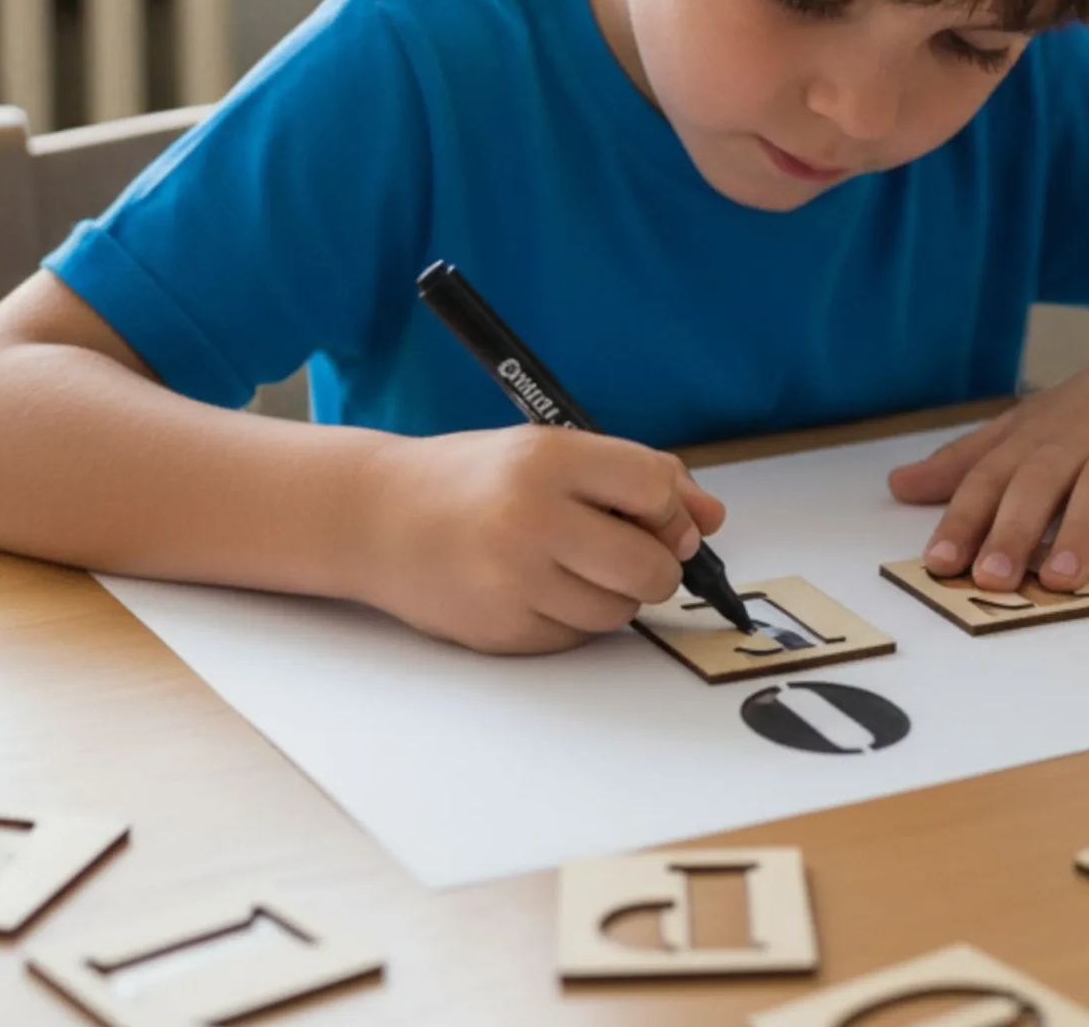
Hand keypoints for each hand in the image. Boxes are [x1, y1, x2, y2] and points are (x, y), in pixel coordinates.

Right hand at [360, 425, 726, 652]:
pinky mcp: (501, 631)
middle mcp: (531, 518)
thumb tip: (710, 517)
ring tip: (572, 563)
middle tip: (635, 552)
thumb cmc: (473, 479)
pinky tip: (540, 587)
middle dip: (658, 565)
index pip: (653, 488)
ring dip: (614, 593)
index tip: (664, 518)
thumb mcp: (550, 451)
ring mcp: (514, 581)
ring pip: (618, 610)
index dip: (672, 510)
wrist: (378, 517)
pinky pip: (576, 638)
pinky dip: (574, 618)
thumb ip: (634, 476)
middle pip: (649, 565)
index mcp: (548, 459)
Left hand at [886, 325, 1088, 592]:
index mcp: (1035, 439)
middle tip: (991, 579)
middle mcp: (1078, 441)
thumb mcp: (1024, 428)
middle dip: (1014, 529)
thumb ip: (966, 463)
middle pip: (1041, 482)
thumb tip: (898, 486)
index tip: (939, 561)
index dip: (963, 519)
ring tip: (1060, 579)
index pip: (990, 478)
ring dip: (1081, 532)